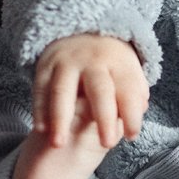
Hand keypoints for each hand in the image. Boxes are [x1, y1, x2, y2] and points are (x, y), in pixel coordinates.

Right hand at [33, 33, 149, 148]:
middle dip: (105, 117)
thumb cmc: (110, 66)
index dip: (132, 113)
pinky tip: (42, 130)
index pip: (129, 89)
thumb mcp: (127, 72)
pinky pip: (40, 90)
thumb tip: (139, 114)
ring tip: (59, 144)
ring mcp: (66, 62)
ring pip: (62, 91)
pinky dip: (40, 110)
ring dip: (60, 118)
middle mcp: (93, 60)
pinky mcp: (44, 66)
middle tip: (108, 144)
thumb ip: (134, 95)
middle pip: (100, 89)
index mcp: (119, 61)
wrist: (82, 34)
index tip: (132, 136)